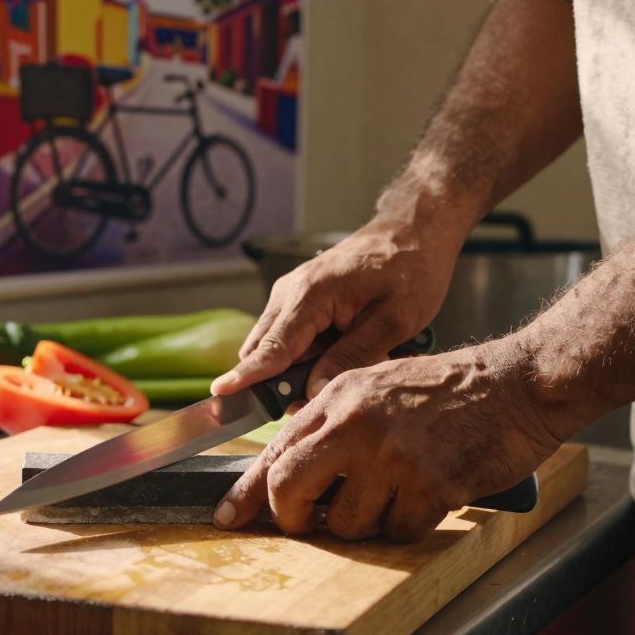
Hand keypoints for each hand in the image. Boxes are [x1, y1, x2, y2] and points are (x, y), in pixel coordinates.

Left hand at [212, 340, 566, 540]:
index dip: (247, 492)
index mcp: (337, 397)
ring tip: (398, 491)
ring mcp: (390, 455)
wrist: (515, 384)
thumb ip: (332, 423)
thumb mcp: (376, 388)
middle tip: (310, 524)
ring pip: (347, 523)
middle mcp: (355, 423)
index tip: (228, 516)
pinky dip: (411, 523)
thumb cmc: (449, 391)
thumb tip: (288, 470)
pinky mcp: (428, 484)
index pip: (275, 451)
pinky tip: (430, 493)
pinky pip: (399, 530)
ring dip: (368, 521)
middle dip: (296, 518)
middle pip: (291, 490)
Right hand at [214, 181, 468, 398]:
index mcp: (311, 294)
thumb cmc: (410, 269)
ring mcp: (292, 293)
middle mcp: (291, 292)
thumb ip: (351, 357)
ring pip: (274, 345)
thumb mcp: (393, 320)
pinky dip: (305, 353)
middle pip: (263, 350)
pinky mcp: (300, 299)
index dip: (247, 376)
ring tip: (341, 368)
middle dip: (278, 383)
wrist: (413, 232)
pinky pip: (289, 336)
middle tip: (316, 401)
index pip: (272, 347)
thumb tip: (315, 390)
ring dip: (296, 368)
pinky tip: (340, 352)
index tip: (221, 395)